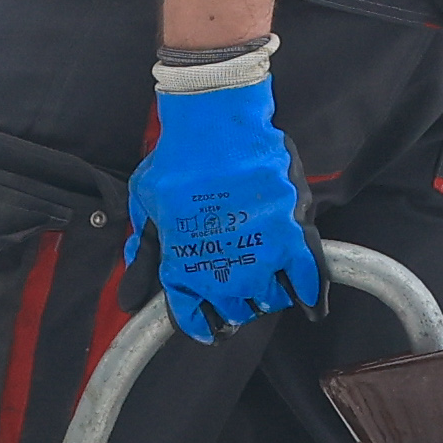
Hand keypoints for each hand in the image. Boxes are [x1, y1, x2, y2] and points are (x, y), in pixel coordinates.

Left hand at [123, 78, 325, 341]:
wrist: (213, 121)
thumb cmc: (176, 160)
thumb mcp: (145, 209)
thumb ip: (144, 257)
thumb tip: (130, 301)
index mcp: (184, 268)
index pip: (193, 319)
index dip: (199, 322)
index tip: (206, 319)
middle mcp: (224, 270)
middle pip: (236, 312)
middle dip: (234, 305)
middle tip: (235, 285)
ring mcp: (261, 254)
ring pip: (271, 299)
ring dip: (267, 295)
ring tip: (263, 280)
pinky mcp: (294, 233)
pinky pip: (310, 277)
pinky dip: (312, 295)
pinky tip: (311, 306)